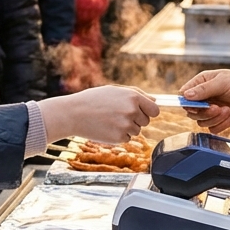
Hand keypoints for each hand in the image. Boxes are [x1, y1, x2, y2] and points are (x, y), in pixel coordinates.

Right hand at [38, 85, 159, 142]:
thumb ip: (137, 94)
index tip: (141, 112)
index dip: (148, 112)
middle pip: (146, 121)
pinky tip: (106, 128)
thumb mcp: (115, 90)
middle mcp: (132, 111)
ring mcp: (126, 125)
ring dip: (127, 128)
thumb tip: (155, 101)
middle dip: (136, 119)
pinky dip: (119, 136)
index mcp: (133, 97)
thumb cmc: (94, 99)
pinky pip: (127, 139)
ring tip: (110, 120)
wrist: (74, 113)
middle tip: (117, 115)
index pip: (155, 110)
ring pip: (137, 131)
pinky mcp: (119, 138)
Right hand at [180, 70, 229, 130]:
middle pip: (191, 111)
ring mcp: (211, 109)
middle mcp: (204, 97)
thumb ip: (204, 89)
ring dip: (213, 118)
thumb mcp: (223, 83)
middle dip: (203, 112)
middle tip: (216, 108)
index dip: (187, 102)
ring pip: (200, 121)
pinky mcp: (219, 120)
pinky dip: (220, 124)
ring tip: (226, 110)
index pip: (184, 94)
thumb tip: (186, 96)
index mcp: (202, 83)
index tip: (196, 105)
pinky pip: (211, 128)